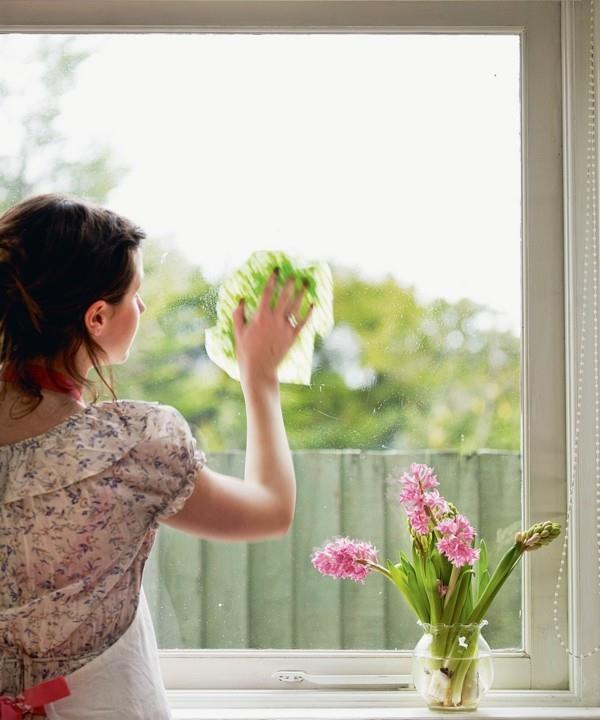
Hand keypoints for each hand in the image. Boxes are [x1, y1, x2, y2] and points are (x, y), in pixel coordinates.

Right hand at [232, 269, 313, 385]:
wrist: (259, 369)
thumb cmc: (246, 352)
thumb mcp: (238, 332)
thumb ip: (238, 315)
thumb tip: (240, 300)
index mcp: (260, 317)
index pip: (267, 293)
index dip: (272, 280)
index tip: (276, 270)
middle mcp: (274, 320)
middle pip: (284, 297)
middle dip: (289, 284)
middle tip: (294, 274)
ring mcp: (285, 328)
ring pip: (295, 307)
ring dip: (301, 294)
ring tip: (306, 284)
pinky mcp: (292, 337)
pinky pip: (302, 323)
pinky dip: (308, 313)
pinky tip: (313, 305)